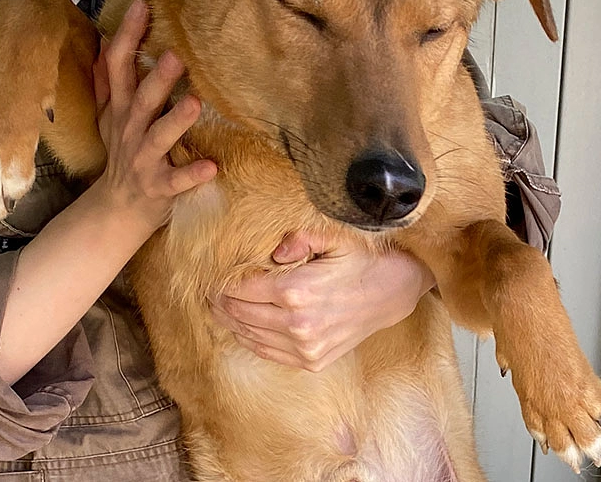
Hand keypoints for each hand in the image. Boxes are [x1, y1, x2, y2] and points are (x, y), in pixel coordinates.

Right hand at [87, 0, 216, 234]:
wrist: (116, 210)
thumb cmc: (122, 153)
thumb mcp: (109, 116)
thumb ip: (108, 80)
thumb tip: (106, 38)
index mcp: (121, 110)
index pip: (118, 67)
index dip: (129, 36)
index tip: (143, 4)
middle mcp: (130, 131)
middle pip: (142, 100)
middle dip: (158, 78)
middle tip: (176, 54)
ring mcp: (144, 160)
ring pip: (159, 138)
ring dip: (176, 122)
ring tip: (195, 103)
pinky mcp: (160, 188)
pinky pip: (177, 181)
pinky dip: (193, 175)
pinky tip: (213, 167)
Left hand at [211, 232, 435, 371]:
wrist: (392, 293)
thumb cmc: (360, 261)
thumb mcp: (332, 237)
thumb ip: (298, 239)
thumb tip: (273, 253)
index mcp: (296, 292)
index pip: (240, 290)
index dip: (221, 283)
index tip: (210, 276)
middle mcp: (297, 325)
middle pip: (239, 314)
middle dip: (220, 302)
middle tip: (208, 292)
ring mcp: (305, 348)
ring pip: (249, 336)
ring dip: (231, 322)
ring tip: (219, 308)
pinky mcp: (311, 362)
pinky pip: (267, 353)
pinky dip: (250, 339)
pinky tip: (243, 326)